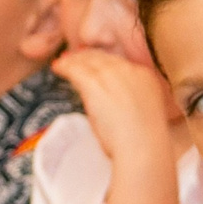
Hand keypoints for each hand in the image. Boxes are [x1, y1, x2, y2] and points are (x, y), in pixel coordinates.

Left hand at [51, 47, 172, 167]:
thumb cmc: (143, 140)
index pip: (119, 63)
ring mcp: (111, 74)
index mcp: (144, 77)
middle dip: (87, 58)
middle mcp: (129, 70)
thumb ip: (130, 101)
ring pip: (88, 61)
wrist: (142, 145)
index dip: (104, 63)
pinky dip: (64, 67)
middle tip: (75, 60)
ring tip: (63, 64)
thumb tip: (115, 103)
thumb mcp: (143, 113)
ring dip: (74, 61)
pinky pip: (75, 69)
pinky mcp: (94, 83)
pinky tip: (57, 68)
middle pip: (103, 58)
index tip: (94, 67)